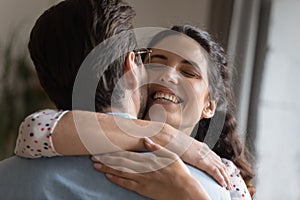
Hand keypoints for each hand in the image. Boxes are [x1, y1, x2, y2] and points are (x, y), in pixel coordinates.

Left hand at [92, 138, 209, 199]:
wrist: (184, 191)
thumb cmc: (179, 172)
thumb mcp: (170, 156)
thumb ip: (156, 147)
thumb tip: (144, 139)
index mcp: (149, 160)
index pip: (126, 155)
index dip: (113, 153)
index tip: (102, 150)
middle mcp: (143, 170)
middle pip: (120, 164)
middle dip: (106, 160)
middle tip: (93, 157)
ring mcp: (142, 181)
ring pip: (121, 173)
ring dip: (108, 169)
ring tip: (96, 166)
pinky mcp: (143, 190)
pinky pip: (127, 184)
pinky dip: (117, 180)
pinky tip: (108, 176)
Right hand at [149, 125, 229, 188]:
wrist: (168, 137)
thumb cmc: (171, 141)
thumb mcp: (181, 146)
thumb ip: (186, 151)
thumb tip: (184, 156)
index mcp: (200, 146)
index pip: (215, 157)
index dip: (220, 166)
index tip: (224, 172)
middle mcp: (205, 150)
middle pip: (220, 163)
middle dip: (225, 174)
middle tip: (229, 182)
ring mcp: (204, 155)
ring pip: (220, 168)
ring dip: (226, 178)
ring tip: (228, 186)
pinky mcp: (202, 161)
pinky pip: (215, 172)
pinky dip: (221, 178)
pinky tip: (224, 184)